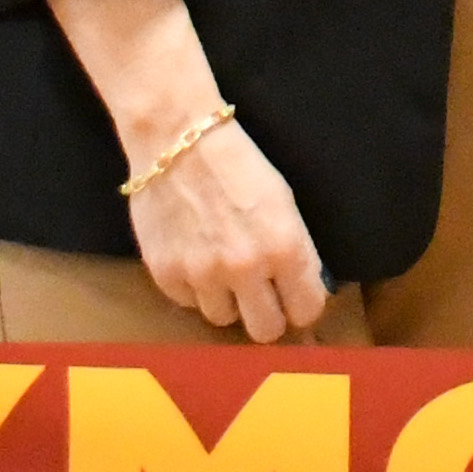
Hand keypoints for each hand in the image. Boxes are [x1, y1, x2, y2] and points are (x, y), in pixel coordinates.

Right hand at [126, 116, 332, 342]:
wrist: (177, 141)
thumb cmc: (238, 164)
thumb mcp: (284, 203)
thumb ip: (295, 252)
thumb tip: (304, 288)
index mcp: (285, 249)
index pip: (307, 311)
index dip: (302, 305)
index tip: (294, 297)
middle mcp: (246, 269)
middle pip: (266, 330)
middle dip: (268, 314)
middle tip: (261, 296)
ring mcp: (202, 275)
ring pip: (223, 318)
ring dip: (226, 299)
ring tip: (221, 266)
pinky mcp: (166, 275)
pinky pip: (188, 302)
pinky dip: (193, 286)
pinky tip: (193, 255)